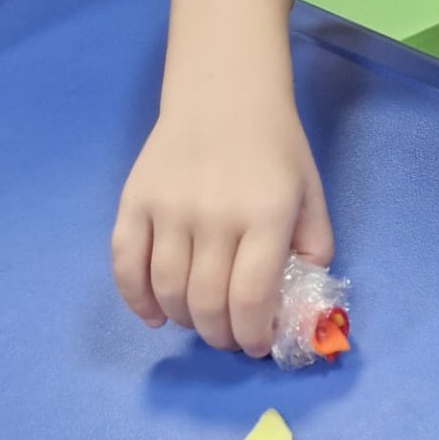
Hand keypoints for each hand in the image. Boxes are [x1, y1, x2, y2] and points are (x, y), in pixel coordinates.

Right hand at [111, 99, 331, 354]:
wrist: (224, 93)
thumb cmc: (274, 147)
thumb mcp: (311, 193)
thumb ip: (314, 247)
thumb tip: (298, 304)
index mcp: (266, 214)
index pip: (252, 297)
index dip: (253, 335)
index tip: (256, 346)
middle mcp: (215, 214)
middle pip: (207, 302)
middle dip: (220, 335)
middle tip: (229, 338)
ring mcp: (169, 207)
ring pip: (167, 290)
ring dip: (184, 321)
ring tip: (200, 322)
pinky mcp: (134, 200)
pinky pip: (125, 264)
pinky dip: (136, 300)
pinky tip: (155, 316)